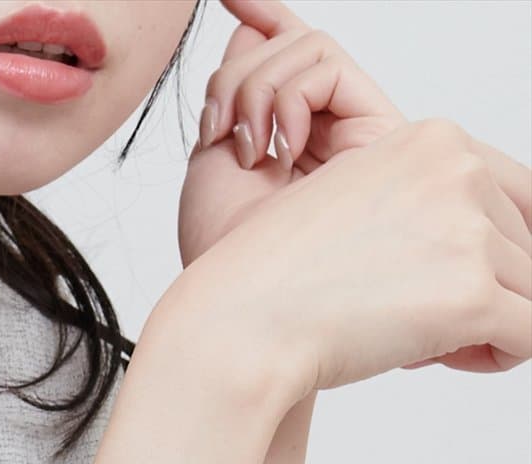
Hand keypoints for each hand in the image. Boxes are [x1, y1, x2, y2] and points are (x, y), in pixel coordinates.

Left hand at [178, 0, 404, 267]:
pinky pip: (331, 66)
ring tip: (250, 149)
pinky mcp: (380, 133)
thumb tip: (247, 27)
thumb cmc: (223, 253)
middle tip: (221, 132)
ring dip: (259, 87)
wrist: (240, 300)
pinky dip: (288, 95)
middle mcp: (329, 134)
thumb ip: (235, 93)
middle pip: (292, 46)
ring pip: (310, 48)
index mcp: (293, 140)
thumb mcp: (216, 157)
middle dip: (239, 74)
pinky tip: (279, 146)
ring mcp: (356, 133)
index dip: (264, 19)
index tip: (230, 0)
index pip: (289, 61)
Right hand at [178, 0, 531, 376]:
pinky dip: (498, 355)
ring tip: (420, 343)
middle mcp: (458, 174)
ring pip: (529, 291)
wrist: (237, 327)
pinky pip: (530, 334)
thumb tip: (477, 252)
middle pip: (524, 247)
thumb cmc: (273, 284)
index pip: (516, 197)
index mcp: (433, 142)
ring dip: (486, 326)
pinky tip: (447, 361)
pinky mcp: (471, 297)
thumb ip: (421, 211)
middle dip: (484, 291)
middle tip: (418, 323)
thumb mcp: (354, 210)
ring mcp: (468, 235)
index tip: (442, 281)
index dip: (491, 250)